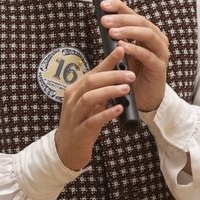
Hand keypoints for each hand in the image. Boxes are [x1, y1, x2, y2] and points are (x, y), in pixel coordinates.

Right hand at [54, 46, 134, 170]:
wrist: (67, 150)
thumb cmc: (82, 123)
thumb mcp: (90, 104)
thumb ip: (101, 90)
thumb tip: (120, 75)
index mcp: (76, 90)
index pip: (93, 71)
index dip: (108, 61)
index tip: (122, 50)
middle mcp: (73, 99)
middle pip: (91, 81)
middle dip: (112, 76)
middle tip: (131, 74)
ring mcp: (75, 115)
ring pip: (90, 98)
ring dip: (109, 92)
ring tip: (126, 89)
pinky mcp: (79, 131)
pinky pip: (92, 120)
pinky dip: (106, 114)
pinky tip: (118, 110)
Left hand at [99, 0, 167, 110]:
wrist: (143, 97)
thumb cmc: (133, 73)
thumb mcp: (122, 52)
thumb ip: (117, 38)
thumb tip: (104, 22)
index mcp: (147, 32)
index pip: (133, 14)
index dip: (119, 7)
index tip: (103, 5)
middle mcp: (156, 39)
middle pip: (141, 21)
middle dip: (122, 19)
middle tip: (104, 20)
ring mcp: (160, 53)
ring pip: (148, 34)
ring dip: (129, 31)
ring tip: (112, 32)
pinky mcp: (159, 67)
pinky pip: (148, 55)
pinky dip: (135, 49)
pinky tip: (123, 47)